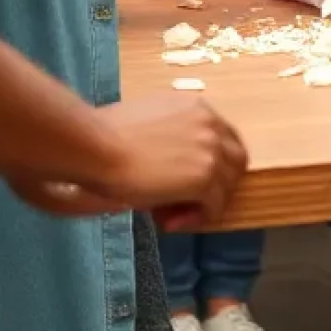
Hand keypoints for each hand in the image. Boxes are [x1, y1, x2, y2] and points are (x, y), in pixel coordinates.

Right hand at [9, 93, 246, 225]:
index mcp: (196, 107)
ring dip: (206, 203)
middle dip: (218, 183)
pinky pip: (215, 205)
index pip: (222, 137)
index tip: (183, 182)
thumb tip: (166, 167)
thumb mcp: (146, 125)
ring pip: (228, 183)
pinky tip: (171, 223)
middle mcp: (210, 123)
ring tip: (173, 215)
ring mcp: (211, 149)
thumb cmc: (105, 135)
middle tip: (187, 202)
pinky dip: (198, 218)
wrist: (95, 148)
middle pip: (236, 158)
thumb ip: (167, 137)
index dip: (210, 163)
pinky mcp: (204, 176)